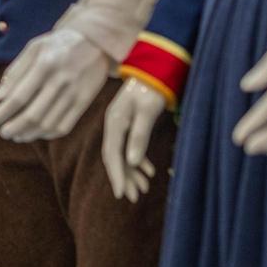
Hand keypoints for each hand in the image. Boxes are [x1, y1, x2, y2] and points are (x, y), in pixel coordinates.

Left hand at [0, 28, 109, 142]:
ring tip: (16, 135)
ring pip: (48, 124)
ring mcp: (74, 93)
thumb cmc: (58, 44)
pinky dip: (47, 134)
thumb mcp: (34, 48)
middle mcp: (60, 80)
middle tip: (2, 132)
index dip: (3, 113)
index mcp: (45, 64)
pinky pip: (64, 126)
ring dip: (28, 134)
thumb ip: (16, 71)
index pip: (19, 97)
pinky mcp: (84, 102)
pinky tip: (36, 133)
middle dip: (13, 128)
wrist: (96, 40)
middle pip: (33, 115)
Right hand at [102, 78, 165, 202]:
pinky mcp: (129, 123)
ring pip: (123, 154)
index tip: (120, 194)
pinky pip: (130, 147)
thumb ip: (139, 136)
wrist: (155, 68)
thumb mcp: (147, 111)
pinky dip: (139, 161)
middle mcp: (114, 125)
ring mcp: (120, 125)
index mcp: (114, 122)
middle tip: (135, 198)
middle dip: (124, 178)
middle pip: (115, 157)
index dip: (116, 175)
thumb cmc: (152, 88)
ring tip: (144, 189)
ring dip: (132, 172)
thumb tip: (132, 162)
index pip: (112, 154)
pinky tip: (149, 171)